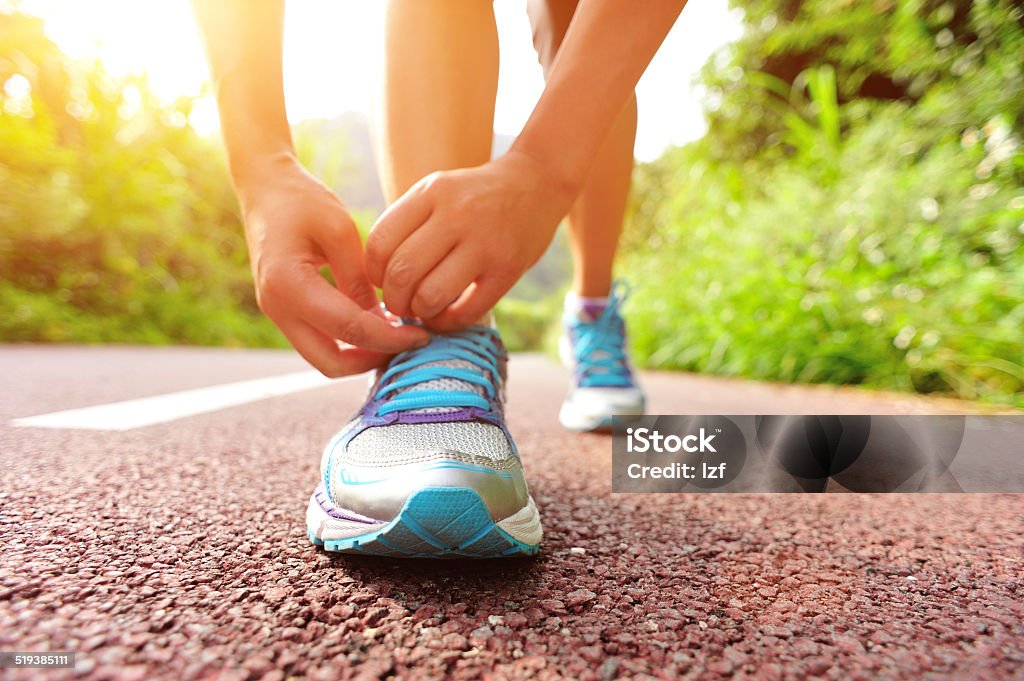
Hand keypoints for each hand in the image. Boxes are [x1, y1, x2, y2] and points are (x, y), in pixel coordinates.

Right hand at [237, 156, 428, 375]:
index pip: (349, 330)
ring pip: (323, 358)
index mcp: (289, 285)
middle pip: (331, 364)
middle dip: (374, 360)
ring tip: (397, 335)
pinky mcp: (284, 311)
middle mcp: (277, 308)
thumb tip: (383, 320)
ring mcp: (277, 313)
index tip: (422, 335)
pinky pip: (319, 342)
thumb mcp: (340, 230)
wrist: (264, 188)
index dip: (390, 339)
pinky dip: (348, 343)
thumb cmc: (302, 200)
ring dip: (361, 355)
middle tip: (410, 343)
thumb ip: (360, 277)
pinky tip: (377, 324)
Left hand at [365, 151, 574, 330]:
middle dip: (393, 300)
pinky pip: (466, 311)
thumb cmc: (476, 196)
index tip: (383, 281)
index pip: (381, 243)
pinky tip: (446, 316)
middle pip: (402, 273)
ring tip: (422, 310)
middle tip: (400, 304)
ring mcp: (485, 243)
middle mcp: (457, 215)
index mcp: (432, 193)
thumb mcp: (438, 190)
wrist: (536, 182)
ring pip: (430, 296)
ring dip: (418, 313)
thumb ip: (407, 223)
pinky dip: (447, 322)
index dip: (373, 274)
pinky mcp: (508, 270)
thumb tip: (375, 278)